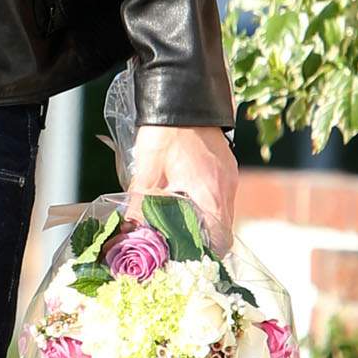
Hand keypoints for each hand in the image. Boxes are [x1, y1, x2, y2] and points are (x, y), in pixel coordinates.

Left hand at [127, 124, 236, 251]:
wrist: (182, 98)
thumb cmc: (165, 134)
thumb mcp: (147, 172)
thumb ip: (140, 206)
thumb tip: (129, 232)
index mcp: (211, 195)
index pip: (221, 241)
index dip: (206, 255)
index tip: (186, 259)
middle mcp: (226, 188)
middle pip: (222, 229)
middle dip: (201, 240)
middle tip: (175, 245)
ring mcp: (228, 176)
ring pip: (220, 212)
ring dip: (202, 221)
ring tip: (175, 223)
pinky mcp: (225, 167)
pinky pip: (218, 194)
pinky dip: (204, 203)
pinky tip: (182, 200)